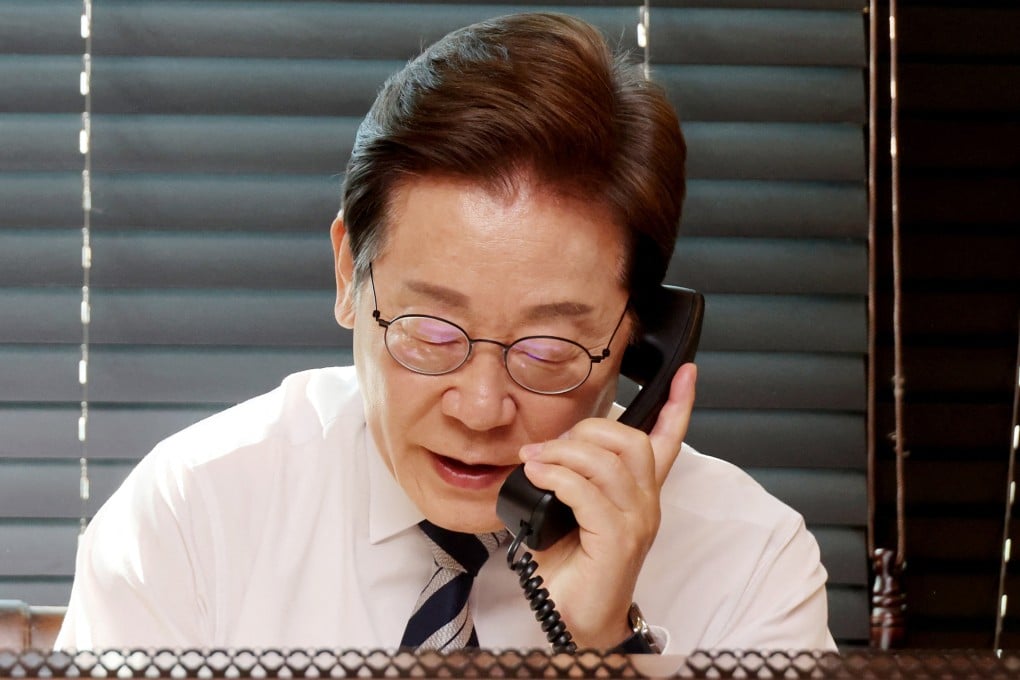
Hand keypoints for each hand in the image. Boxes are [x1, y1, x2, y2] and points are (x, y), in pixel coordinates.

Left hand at [516, 363, 696, 647]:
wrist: (574, 617)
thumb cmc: (571, 566)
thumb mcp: (568, 509)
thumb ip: (567, 478)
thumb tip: (538, 451)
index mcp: (639, 492)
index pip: (667, 440)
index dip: (678, 404)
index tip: (686, 372)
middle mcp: (646, 503)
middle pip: (631, 440)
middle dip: (586, 431)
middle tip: (548, 448)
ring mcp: (636, 522)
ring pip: (608, 462)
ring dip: (563, 454)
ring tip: (534, 463)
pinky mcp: (618, 540)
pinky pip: (587, 492)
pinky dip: (557, 477)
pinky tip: (538, 478)